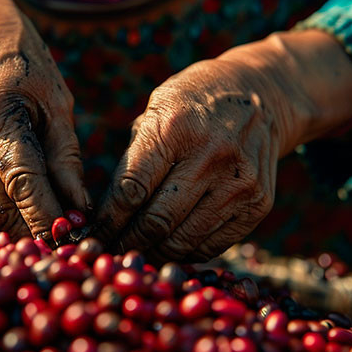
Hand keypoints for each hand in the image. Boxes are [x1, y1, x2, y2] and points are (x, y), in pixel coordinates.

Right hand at [0, 0, 88, 238]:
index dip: (45, 216)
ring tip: (46, 225)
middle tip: (63, 238)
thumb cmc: (24, 65)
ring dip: (15, 224)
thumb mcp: (57, 101)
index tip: (71, 237)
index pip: (21, 180)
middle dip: (30, 229)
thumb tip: (78, 207)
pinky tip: (21, 206)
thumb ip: (66, 156)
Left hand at [95, 30, 351, 262]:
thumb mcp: (155, 111)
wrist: (259, 94)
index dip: (107, 221)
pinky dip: (186, 254)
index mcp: (174, 129)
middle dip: (127, 244)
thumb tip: (104, 215)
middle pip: (157, 222)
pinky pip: (213, 245)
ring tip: (136, 256)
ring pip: (184, 240)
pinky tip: (168, 250)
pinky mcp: (258, 203)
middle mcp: (211, 156)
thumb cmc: (192, 105)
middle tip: (110, 254)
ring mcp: (239, 182)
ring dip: (155, 254)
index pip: (131, 190)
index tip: (92, 236)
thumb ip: (133, 159)